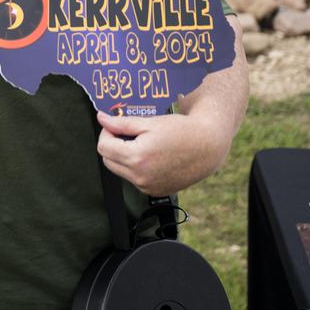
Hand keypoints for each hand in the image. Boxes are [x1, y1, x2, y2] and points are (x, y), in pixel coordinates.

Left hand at [96, 107, 235, 196]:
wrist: (208, 147)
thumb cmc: (181, 131)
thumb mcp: (149, 122)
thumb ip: (121, 123)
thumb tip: (101, 118)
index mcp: (136, 158)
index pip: (103, 147)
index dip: (106, 133)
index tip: (115, 125)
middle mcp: (140, 176)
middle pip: (108, 161)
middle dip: (113, 146)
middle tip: (127, 133)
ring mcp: (148, 186)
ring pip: (120, 171)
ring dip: (123, 157)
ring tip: (141, 143)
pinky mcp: (155, 191)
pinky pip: (135, 179)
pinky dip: (136, 168)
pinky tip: (151, 156)